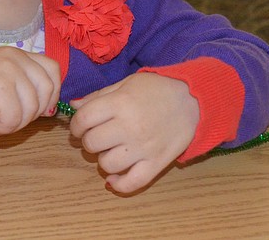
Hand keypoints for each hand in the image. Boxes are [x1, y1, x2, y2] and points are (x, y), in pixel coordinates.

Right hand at [0, 47, 60, 135]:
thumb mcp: (0, 78)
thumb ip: (24, 85)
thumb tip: (51, 110)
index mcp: (17, 54)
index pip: (53, 69)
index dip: (52, 93)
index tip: (39, 109)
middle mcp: (15, 58)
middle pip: (47, 90)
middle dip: (35, 113)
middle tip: (13, 118)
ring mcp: (7, 71)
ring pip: (32, 109)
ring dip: (15, 123)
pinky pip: (15, 119)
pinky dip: (3, 127)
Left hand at [68, 72, 198, 193]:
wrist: (194, 101)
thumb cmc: (157, 89)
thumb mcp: (126, 84)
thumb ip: (98, 96)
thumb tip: (74, 106)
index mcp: (120, 104)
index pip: (84, 119)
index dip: (76, 125)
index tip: (79, 126)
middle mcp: (130, 127)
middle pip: (92, 143)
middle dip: (88, 140)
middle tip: (96, 136)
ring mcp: (144, 148)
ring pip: (107, 164)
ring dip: (102, 159)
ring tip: (110, 150)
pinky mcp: (157, 163)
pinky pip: (133, 182)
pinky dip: (119, 184)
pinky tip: (113, 178)